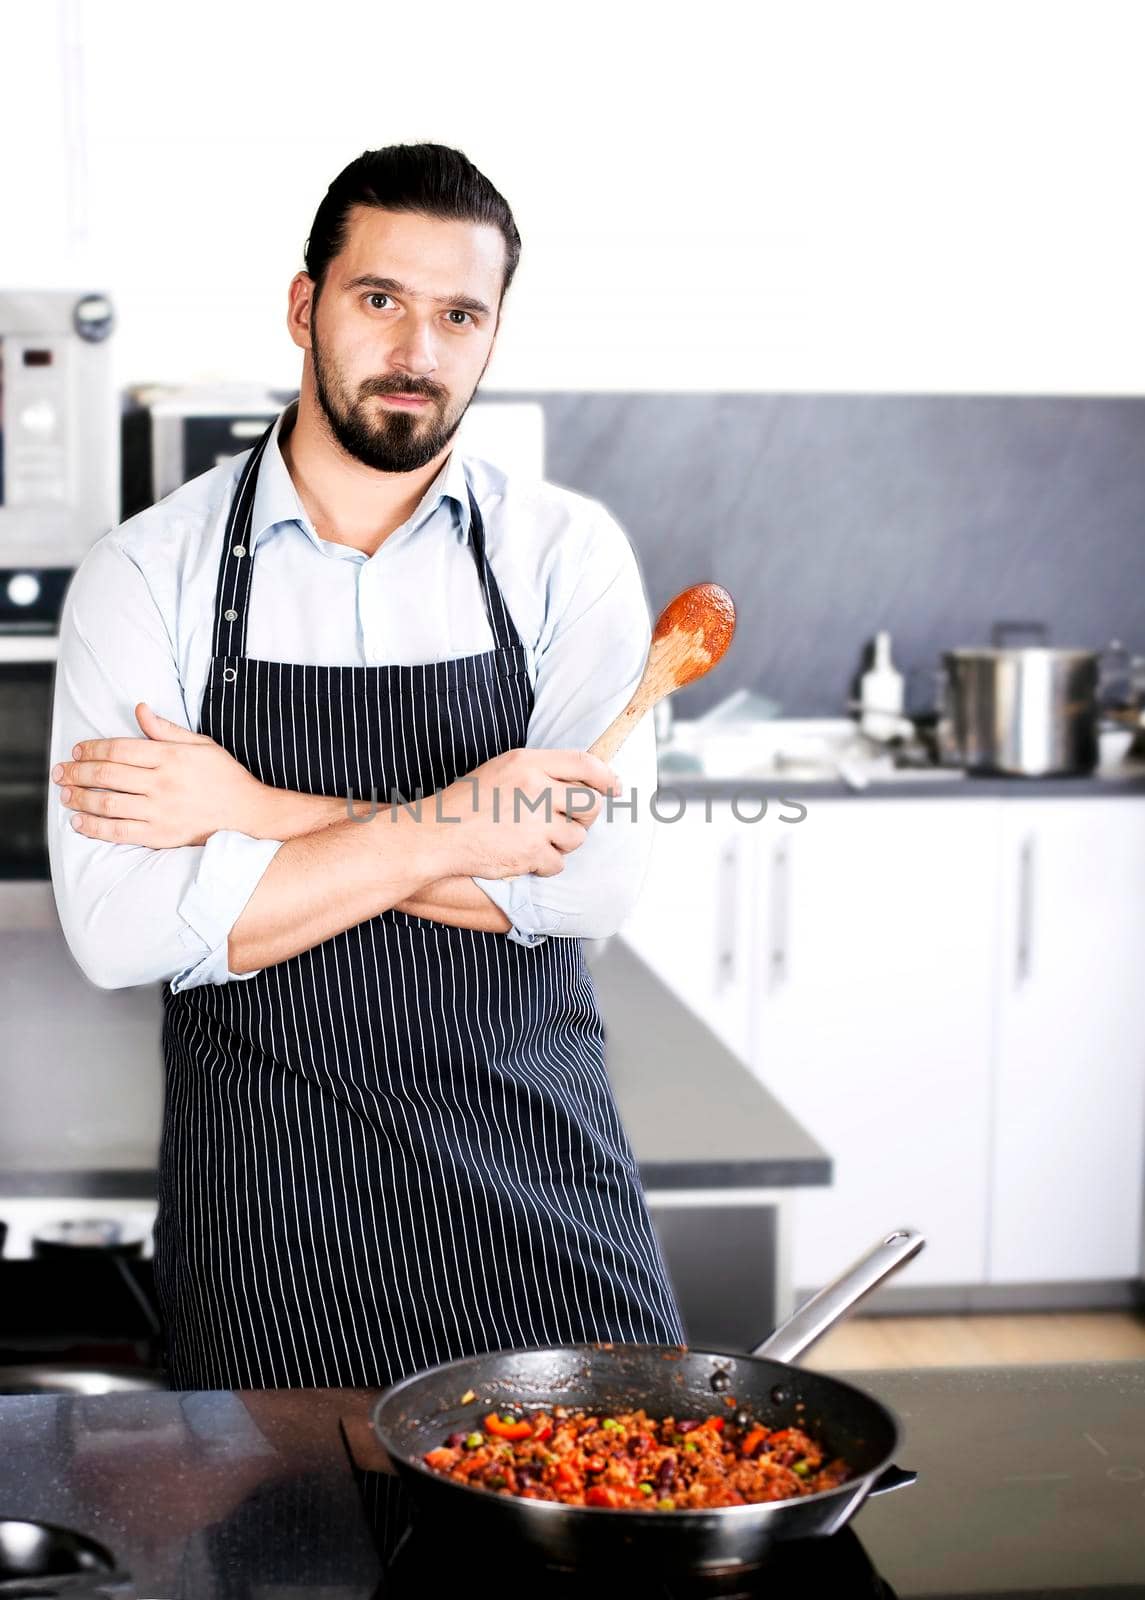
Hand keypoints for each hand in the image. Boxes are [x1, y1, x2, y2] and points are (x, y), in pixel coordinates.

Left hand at [51, 702, 269, 846]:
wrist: (249, 815)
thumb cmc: (224, 777)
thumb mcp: (200, 744)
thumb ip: (165, 729)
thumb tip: (139, 709)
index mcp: (171, 757)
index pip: (119, 749)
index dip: (92, 748)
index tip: (77, 751)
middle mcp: (163, 783)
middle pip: (107, 775)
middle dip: (77, 772)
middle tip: (60, 772)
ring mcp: (161, 811)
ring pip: (108, 803)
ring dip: (80, 798)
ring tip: (65, 794)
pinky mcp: (161, 836)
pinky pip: (120, 832)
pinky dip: (95, 827)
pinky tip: (79, 822)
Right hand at [435, 747, 620, 879]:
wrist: (440, 834)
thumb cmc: (468, 802)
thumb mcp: (503, 769)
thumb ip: (539, 771)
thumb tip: (580, 782)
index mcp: (529, 763)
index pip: (584, 763)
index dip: (605, 776)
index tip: (614, 787)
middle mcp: (536, 789)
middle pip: (590, 805)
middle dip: (586, 817)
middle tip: (570, 822)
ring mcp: (535, 823)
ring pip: (577, 838)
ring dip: (563, 843)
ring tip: (537, 840)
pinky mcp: (532, 853)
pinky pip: (559, 863)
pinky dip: (546, 864)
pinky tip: (527, 857)